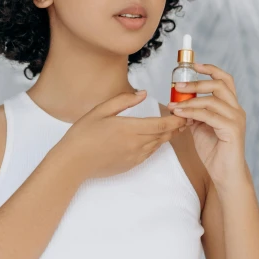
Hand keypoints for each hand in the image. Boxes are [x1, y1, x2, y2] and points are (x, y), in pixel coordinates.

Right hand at [59, 90, 187, 179]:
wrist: (73, 162)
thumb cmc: (83, 134)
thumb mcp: (101, 110)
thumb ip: (124, 101)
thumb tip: (143, 93)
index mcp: (130, 128)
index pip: (161, 124)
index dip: (176, 119)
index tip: (184, 112)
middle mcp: (136, 144)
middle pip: (164, 135)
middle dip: (176, 127)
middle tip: (184, 118)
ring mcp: (135, 156)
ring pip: (158, 144)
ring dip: (167, 135)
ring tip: (173, 126)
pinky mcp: (131, 164)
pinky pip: (149, 153)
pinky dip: (156, 144)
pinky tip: (154, 138)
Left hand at [168, 63, 247, 186]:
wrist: (225, 174)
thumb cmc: (214, 151)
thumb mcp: (200, 127)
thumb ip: (194, 113)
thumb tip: (180, 102)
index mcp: (231, 106)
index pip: (225, 80)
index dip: (211, 69)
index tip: (194, 64)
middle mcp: (236, 110)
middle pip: (220, 84)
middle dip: (197, 82)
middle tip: (177, 86)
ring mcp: (236, 119)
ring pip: (212, 100)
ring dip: (189, 100)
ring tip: (173, 105)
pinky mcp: (232, 130)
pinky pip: (209, 115)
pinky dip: (192, 112)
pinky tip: (180, 114)